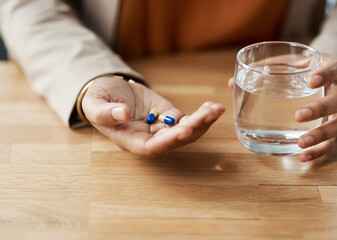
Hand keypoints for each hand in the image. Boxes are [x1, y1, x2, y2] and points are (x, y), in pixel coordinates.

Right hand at [82, 76, 224, 156]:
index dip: (169, 141)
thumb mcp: (95, 104)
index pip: (152, 147)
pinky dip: (201, 114)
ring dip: (202, 122)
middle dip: (194, 128)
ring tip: (216, 109)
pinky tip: (212, 106)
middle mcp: (150, 139)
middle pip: (175, 140)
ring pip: (186, 131)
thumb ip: (105, 112)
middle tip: (209, 114)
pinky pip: (188, 119)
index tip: (184, 129)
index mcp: (131, 141)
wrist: (110, 92)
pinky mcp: (169, 116)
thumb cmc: (98, 101)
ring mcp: (162, 128)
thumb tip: (122, 114)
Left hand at [227, 54, 336, 161]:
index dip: (326, 74)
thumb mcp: (286, 64)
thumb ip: (263, 69)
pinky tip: (303, 157)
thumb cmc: (300, 70)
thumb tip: (230, 83)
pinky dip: (319, 150)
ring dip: (322, 134)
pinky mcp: (332, 127)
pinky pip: (332, 141)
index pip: (335, 68)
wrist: (322, 78)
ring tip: (301, 144)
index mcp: (327, 69)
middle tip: (299, 116)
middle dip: (321, 108)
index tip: (311, 80)